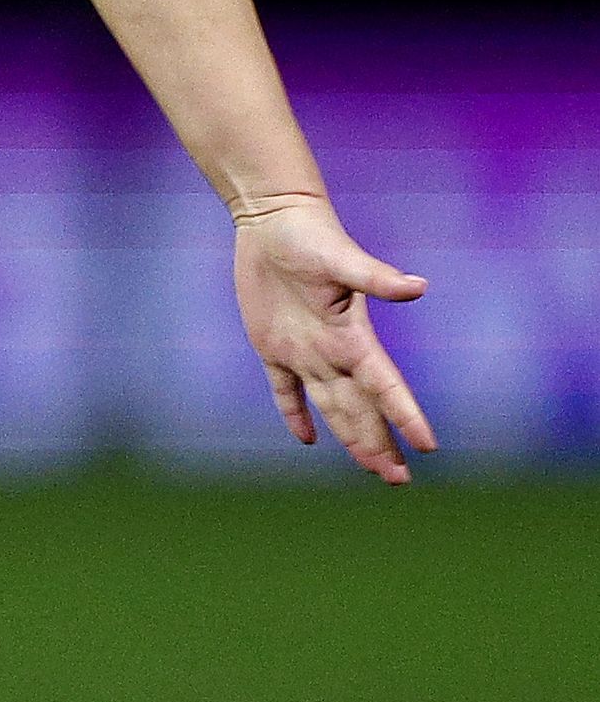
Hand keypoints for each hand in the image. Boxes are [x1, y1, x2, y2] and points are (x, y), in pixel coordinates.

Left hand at [229, 193, 434, 483]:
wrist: (275, 219)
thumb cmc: (312, 235)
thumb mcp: (343, 259)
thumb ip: (377, 278)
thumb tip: (419, 287)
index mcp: (353, 337)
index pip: (385, 387)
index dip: (405, 417)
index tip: (428, 447)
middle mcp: (333, 351)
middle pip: (362, 409)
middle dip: (380, 445)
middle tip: (399, 482)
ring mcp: (303, 351)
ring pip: (333, 407)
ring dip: (353, 438)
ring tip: (375, 470)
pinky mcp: (272, 345)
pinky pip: (285, 390)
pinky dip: (295, 414)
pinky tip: (305, 440)